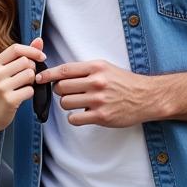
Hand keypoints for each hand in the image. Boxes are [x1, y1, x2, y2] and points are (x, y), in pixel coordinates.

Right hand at [0, 38, 44, 134]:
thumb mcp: (1, 72)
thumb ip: (20, 56)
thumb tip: (39, 40)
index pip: (16, 48)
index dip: (32, 50)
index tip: (41, 57)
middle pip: (26, 61)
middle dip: (32, 69)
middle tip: (27, 78)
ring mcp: (2, 87)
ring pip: (30, 75)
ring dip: (32, 81)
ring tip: (23, 86)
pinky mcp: (9, 100)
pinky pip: (30, 90)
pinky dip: (29, 93)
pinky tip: (21, 96)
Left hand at [36, 59, 161, 127]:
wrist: (147, 97)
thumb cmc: (124, 82)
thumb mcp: (105, 68)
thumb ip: (84, 70)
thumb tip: (59, 75)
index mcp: (96, 67)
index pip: (64, 70)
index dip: (48, 75)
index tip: (39, 79)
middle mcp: (96, 82)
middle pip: (61, 88)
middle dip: (60, 91)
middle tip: (70, 93)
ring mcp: (98, 100)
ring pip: (65, 103)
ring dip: (68, 105)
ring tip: (79, 103)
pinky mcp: (101, 116)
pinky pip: (74, 119)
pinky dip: (75, 118)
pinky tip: (83, 114)